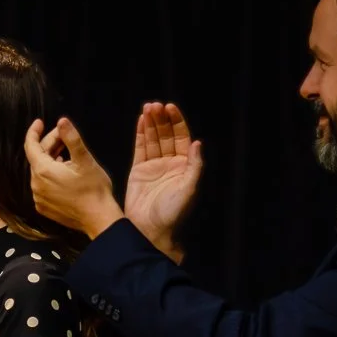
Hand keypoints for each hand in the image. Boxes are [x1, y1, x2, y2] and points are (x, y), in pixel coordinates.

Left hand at [24, 117, 124, 238]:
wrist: (98, 219)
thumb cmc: (93, 189)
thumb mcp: (85, 160)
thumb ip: (71, 138)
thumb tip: (62, 121)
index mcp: (43, 171)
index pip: (30, 146)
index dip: (34, 131)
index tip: (40, 122)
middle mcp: (36, 185)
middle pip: (37, 158)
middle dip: (49, 144)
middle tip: (64, 137)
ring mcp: (39, 199)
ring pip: (40, 172)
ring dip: (51, 160)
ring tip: (67, 154)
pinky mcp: (45, 208)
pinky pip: (43, 186)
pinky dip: (50, 176)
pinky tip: (64, 173)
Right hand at [123, 102, 203, 259]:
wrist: (152, 231)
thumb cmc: (174, 213)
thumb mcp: (189, 189)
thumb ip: (194, 165)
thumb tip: (197, 142)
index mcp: (184, 167)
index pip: (181, 138)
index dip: (177, 122)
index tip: (170, 108)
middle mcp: (170, 164)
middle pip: (166, 135)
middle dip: (162, 119)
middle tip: (155, 105)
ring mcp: (153, 167)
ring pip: (153, 139)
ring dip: (151, 123)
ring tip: (147, 108)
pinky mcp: (138, 172)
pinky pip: (140, 149)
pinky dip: (140, 134)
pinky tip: (140, 120)